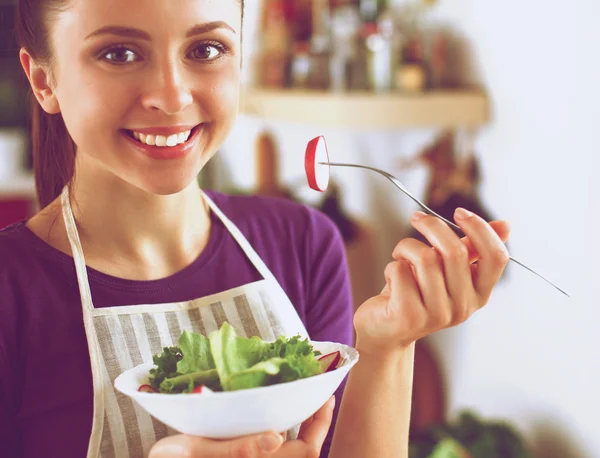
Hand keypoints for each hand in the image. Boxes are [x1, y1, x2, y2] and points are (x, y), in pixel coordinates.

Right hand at [148, 396, 334, 457]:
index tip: (326, 396)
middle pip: (304, 448)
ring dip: (301, 420)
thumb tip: (277, 437)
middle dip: (316, 419)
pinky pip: (270, 439)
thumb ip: (240, 450)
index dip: (321, 425)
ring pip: (290, 444)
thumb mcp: (200, 452)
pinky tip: (274, 402)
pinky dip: (281, 420)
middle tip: (319, 388)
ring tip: (302, 391)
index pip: (306, 451)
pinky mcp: (241, 454)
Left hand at [353, 208, 510, 355]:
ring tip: (400, 256)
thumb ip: (472, 249)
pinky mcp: (409, 316)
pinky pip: (400, 271)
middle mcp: (463, 308)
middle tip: (416, 218)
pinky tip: (391, 279)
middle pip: (456, 251)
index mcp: (479, 294)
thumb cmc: (416, 293)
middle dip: (432, 226)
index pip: (496, 257)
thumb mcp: (445, 270)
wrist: (385, 331)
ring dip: (406, 247)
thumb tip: (505, 224)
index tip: (458, 212)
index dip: (480, 229)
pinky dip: (392, 266)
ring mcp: (437, 314)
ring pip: (425, 258)